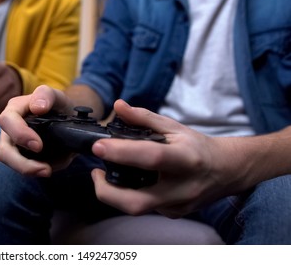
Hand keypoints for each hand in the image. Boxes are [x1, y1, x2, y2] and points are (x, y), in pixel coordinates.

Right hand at [0, 85, 74, 176]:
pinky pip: (25, 169)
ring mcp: (15, 146)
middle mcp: (10, 130)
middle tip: (45, 169)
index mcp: (14, 110)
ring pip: (12, 163)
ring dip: (29, 171)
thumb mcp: (56, 95)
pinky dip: (37, 171)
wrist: (67, 119)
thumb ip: (46, 95)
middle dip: (21, 163)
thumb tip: (38, 107)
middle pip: (4, 151)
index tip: (38, 146)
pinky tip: (50, 168)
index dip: (20, 135)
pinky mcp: (23, 159)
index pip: (7, 121)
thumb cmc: (57, 105)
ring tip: (48, 171)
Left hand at [90, 99, 255, 217]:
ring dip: (114, 193)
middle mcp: (183, 188)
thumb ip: (144, 117)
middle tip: (96, 172)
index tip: (98, 146)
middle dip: (106, 191)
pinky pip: (144, 207)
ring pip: (136, 208)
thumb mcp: (174, 127)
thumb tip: (118, 106)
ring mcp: (177, 206)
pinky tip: (129, 181)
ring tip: (106, 175)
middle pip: (136, 202)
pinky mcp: (173, 214)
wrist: (226, 171)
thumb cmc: (197, 147)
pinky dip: (129, 194)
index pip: (151, 158)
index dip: (121, 153)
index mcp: (186, 159)